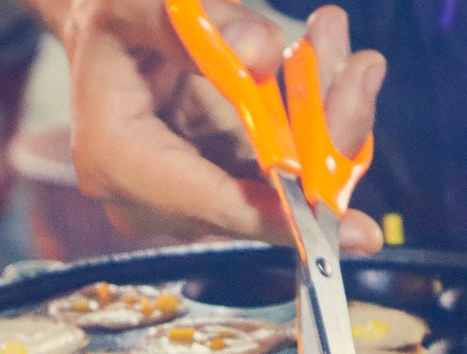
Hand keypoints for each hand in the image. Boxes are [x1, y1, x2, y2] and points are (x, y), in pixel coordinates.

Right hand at [30, 0, 386, 252]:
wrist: (103, 35)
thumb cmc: (114, 21)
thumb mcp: (137, 2)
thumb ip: (200, 22)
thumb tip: (260, 54)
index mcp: (116, 160)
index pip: (210, 201)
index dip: (277, 211)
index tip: (338, 217)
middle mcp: (151, 199)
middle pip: (258, 198)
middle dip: (323, 145)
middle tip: (363, 73)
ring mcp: (188, 199)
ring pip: (281, 189)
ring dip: (329, 129)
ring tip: (356, 62)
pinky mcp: (218, 186)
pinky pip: (283, 173)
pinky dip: (317, 128)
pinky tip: (340, 73)